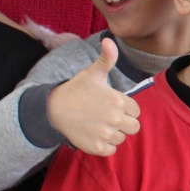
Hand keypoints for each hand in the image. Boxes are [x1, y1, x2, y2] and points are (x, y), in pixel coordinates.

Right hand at [47, 39, 140, 155]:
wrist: (53, 109)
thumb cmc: (76, 90)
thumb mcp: (93, 73)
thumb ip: (107, 59)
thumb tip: (109, 40)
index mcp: (119, 101)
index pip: (136, 111)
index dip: (126, 108)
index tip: (112, 105)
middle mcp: (115, 119)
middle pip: (134, 127)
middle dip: (124, 122)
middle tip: (107, 116)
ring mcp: (106, 134)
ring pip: (122, 138)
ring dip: (114, 134)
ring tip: (98, 124)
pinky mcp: (97, 147)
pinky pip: (111, 150)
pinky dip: (105, 145)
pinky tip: (94, 135)